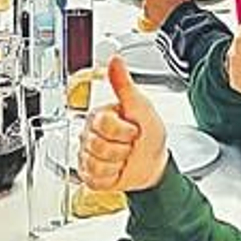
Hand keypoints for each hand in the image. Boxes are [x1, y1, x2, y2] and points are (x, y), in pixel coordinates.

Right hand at [78, 54, 169, 192]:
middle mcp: (89, 134)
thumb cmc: (149, 135)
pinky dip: (110, 178)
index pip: (104, 125)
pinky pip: (93, 179)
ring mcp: (86, 154)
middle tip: (129, 145)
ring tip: (122, 158)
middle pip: (97, 146)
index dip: (124, 131)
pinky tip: (115, 170)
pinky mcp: (87, 173)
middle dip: (120, 149)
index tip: (133, 130)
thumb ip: (124, 85)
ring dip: (116, 164)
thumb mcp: (141, 107)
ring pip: (94, 164)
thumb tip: (115, 60)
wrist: (154, 164)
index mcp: (100, 116)